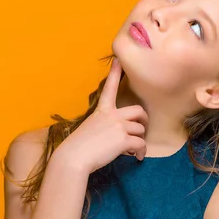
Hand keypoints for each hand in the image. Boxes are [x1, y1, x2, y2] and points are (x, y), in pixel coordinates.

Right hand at [52, 57, 147, 173]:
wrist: (74, 158)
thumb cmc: (79, 147)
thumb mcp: (90, 128)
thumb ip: (104, 126)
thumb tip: (116, 137)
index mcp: (102, 110)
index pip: (109, 88)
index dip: (115, 73)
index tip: (118, 60)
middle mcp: (112, 115)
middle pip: (139, 110)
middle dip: (144, 120)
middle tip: (141, 130)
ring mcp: (119, 126)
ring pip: (141, 130)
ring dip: (140, 141)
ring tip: (133, 151)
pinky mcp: (123, 139)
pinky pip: (141, 144)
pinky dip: (141, 152)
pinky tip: (137, 157)